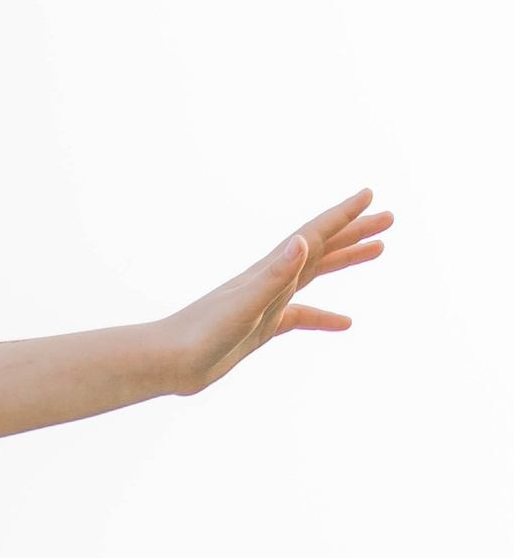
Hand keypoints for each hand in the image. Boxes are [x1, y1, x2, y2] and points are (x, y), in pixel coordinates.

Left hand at [162, 186, 391, 394]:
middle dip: (355, 230)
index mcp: (269, 269)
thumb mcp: (244, 305)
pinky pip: (302, 316)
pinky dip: (325, 316)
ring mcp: (267, 303)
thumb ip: (275, 275)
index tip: (369, 194)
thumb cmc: (200, 334)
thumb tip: (303, 242)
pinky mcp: (261, 328)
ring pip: (315, 274)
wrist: (168, 364)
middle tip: (390, 217)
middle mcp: (270, 280)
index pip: (314, 234)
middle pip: (322, 247)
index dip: (342, 214)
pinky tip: (345, 322)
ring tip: (379, 251)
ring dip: (346, 260)